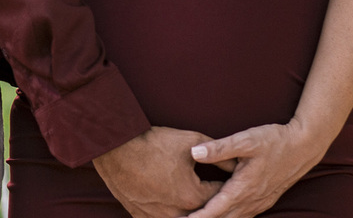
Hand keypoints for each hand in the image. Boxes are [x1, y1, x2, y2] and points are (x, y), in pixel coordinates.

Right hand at [93, 127, 225, 217]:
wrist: (116, 148)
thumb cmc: (154, 142)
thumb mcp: (190, 142)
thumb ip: (217, 154)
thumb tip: (235, 164)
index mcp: (192, 195)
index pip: (219, 196)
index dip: (226, 186)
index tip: (231, 181)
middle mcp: (178, 212)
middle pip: (204, 213)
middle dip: (212, 203)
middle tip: (215, 193)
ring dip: (192, 211)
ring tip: (192, 198)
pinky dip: (172, 214)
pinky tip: (176, 206)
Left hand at [186, 123, 326, 217]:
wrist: (303, 146)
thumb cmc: (274, 140)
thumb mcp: (245, 140)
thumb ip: (219, 148)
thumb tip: (194, 152)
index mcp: (244, 187)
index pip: (216, 209)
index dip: (199, 217)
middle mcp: (252, 200)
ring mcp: (260, 202)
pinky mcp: (266, 200)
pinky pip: (246, 216)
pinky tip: (224, 216)